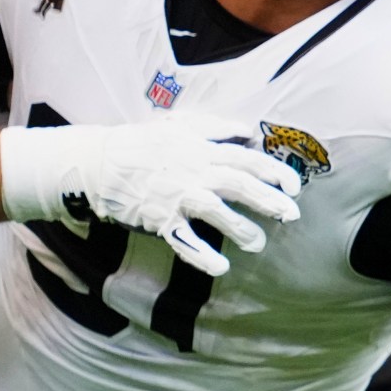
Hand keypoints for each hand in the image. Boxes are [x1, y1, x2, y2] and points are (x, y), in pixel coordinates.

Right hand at [0, 116, 302, 274]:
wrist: (96, 162)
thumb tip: (247, 131)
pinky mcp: (159, 219)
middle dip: (269, 201)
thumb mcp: (178, 124)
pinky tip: (222, 267)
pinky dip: (202, 255)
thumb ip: (215, 126)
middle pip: (240, 185)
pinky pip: (184, 240)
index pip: (247, 160)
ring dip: (242, 229)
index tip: (294, 187)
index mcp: (201, 149)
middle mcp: (194, 172)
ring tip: (259, 243)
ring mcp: (177, 196)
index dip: (274, 172)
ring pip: (217, 213)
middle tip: (292, 216)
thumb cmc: (140, 143)